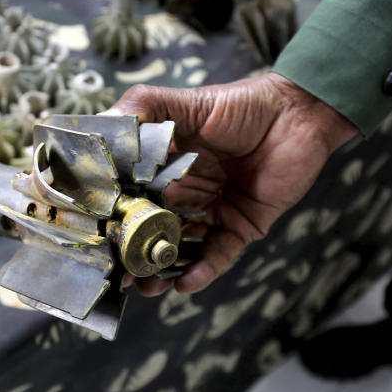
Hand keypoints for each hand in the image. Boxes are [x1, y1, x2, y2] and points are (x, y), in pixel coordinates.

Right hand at [106, 73, 357, 295]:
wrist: (297, 114)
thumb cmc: (241, 105)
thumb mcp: (184, 103)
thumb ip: (142, 110)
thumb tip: (98, 122)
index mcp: (165, 167)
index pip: (132, 197)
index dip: (114, 216)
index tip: (94, 236)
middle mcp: (185, 193)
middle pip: (152, 229)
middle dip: (134, 253)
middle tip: (116, 272)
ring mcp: (213, 212)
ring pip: (181, 248)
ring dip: (163, 270)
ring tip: (147, 288)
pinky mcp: (242, 226)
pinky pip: (219, 254)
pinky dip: (203, 270)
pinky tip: (186, 282)